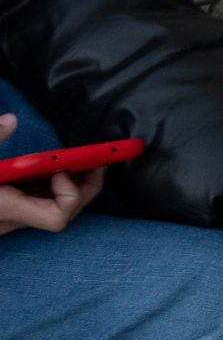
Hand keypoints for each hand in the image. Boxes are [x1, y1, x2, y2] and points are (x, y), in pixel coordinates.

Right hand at [0, 119, 102, 235]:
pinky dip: (52, 186)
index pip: (57, 218)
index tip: (61, 169)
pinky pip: (40, 203)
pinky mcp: (8, 212)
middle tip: (97, 160)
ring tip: (84, 161)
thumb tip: (12, 120)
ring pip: (55, 210)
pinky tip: (55, 168)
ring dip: (73, 185)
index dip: (70, 195)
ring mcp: (10, 219)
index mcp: (5, 208)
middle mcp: (11, 219)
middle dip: (86, 187)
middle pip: (65, 213)